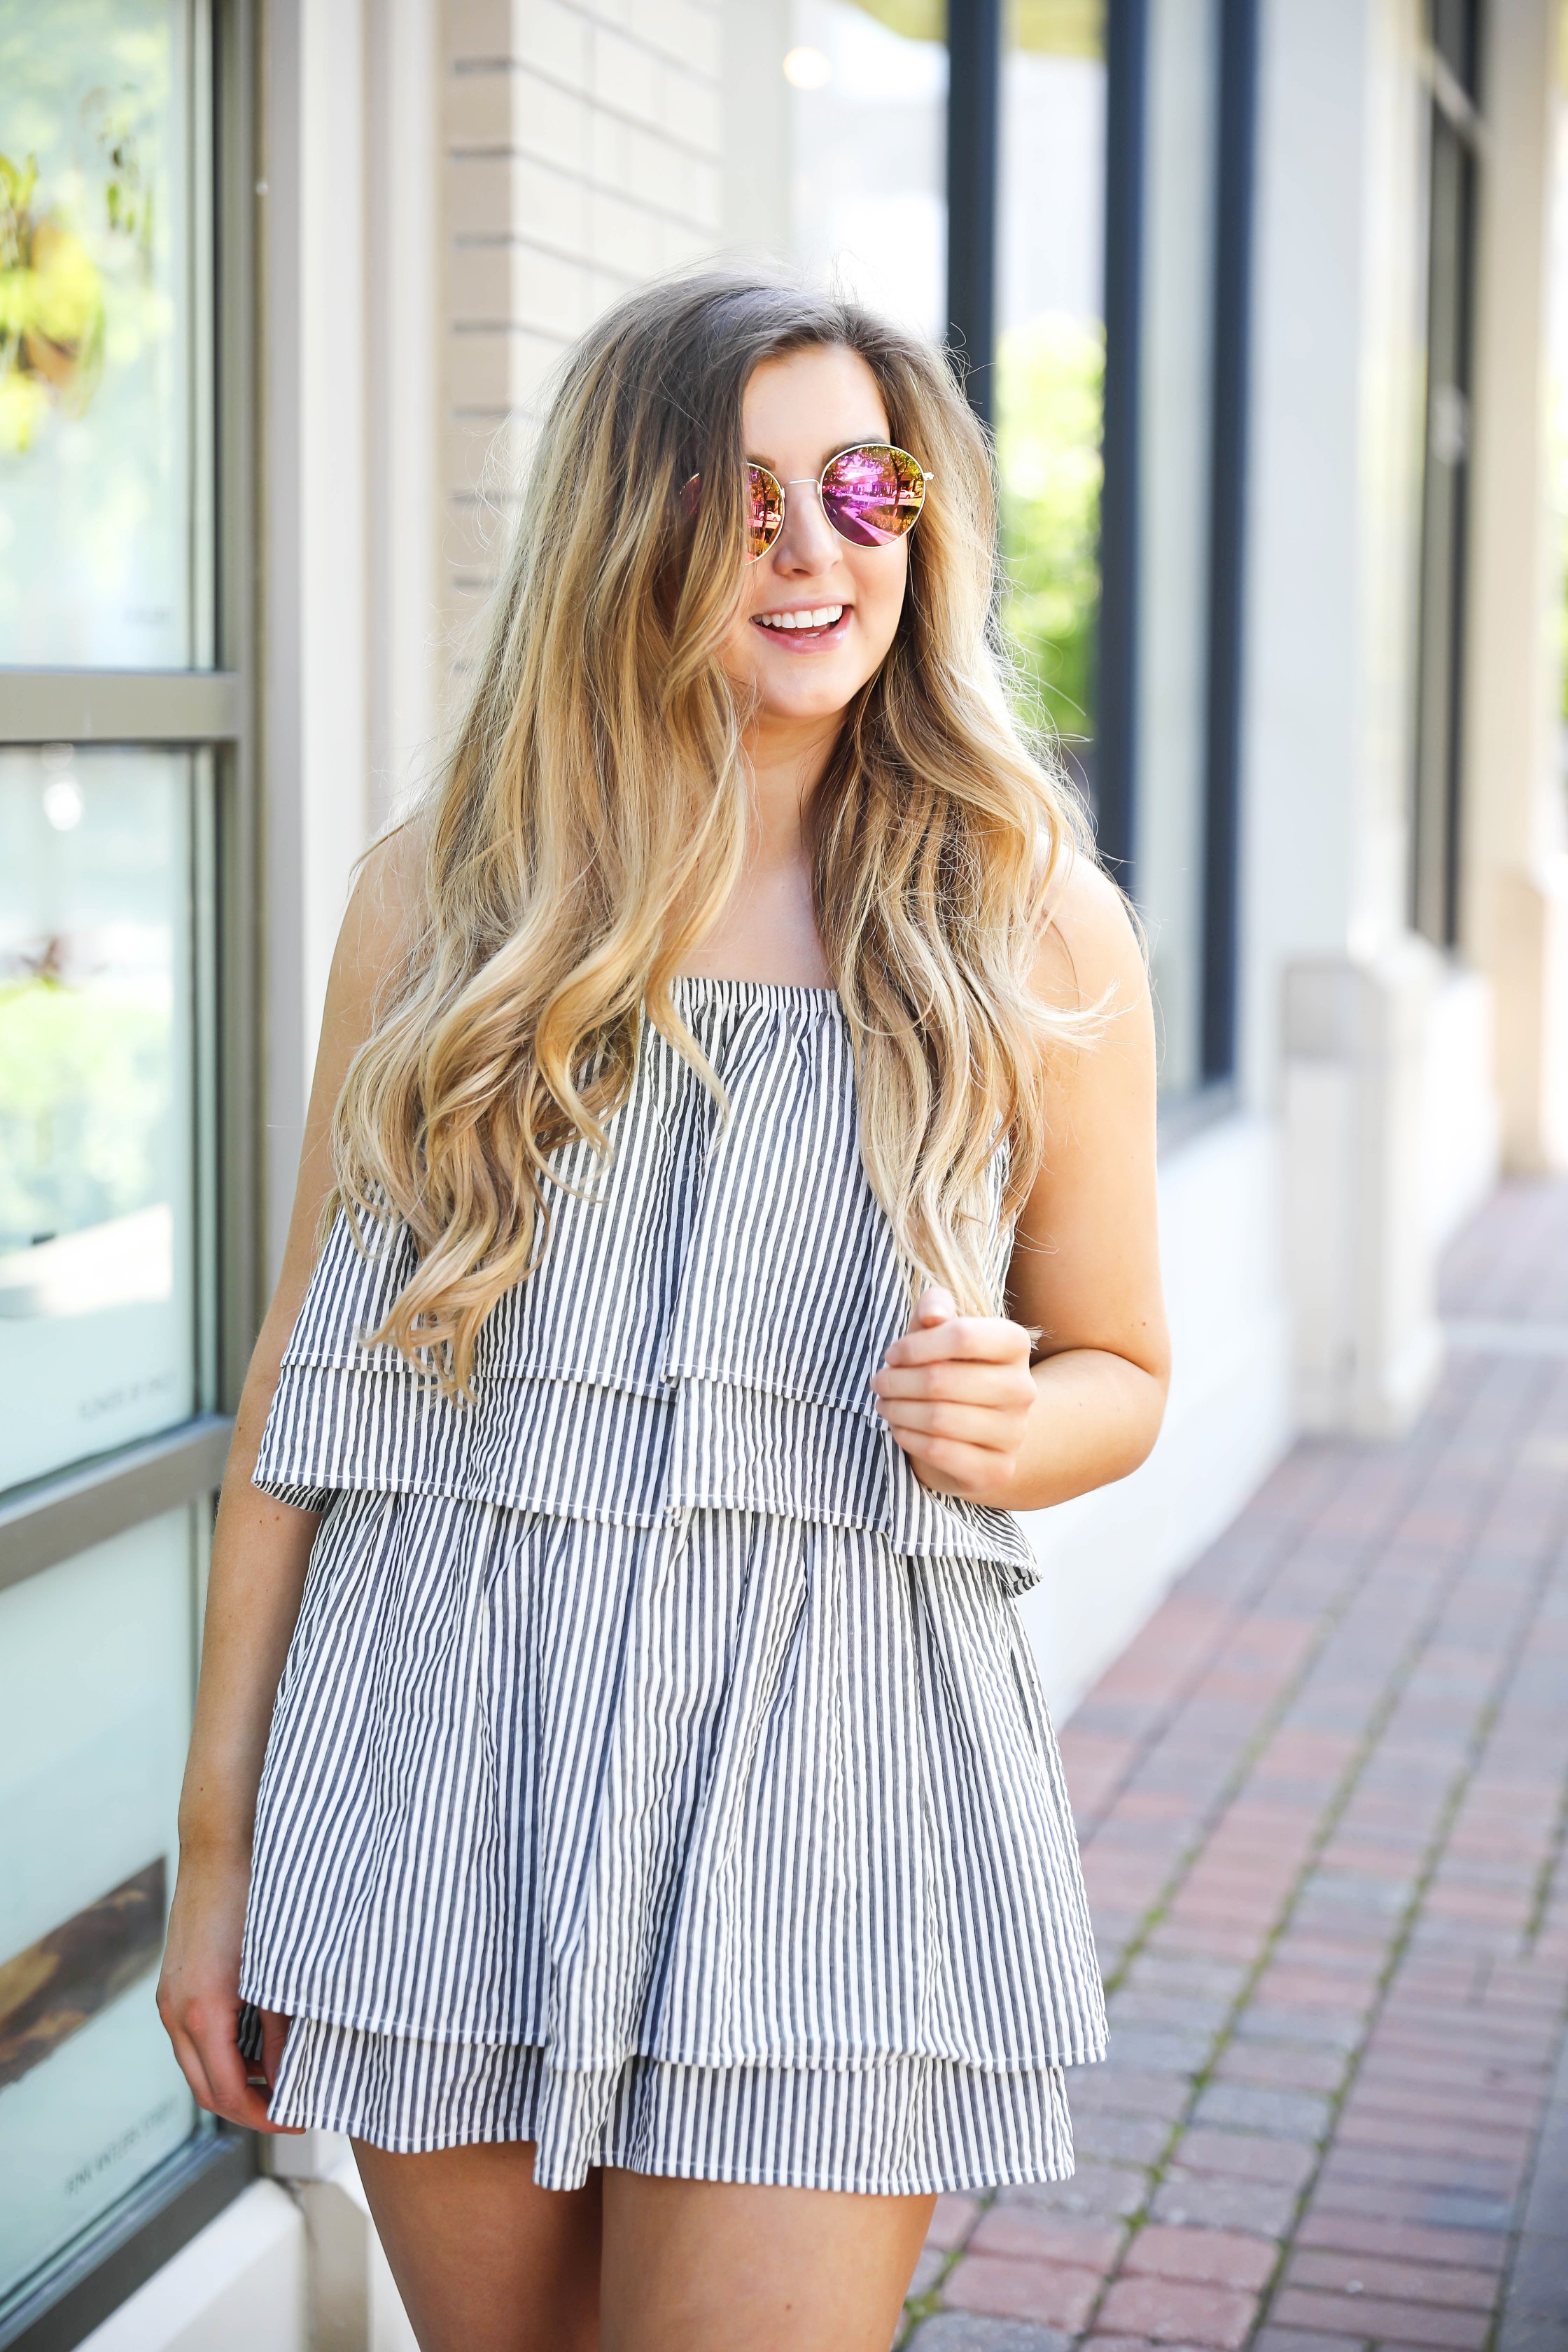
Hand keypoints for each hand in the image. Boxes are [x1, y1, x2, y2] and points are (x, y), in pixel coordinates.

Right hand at [156, 1847, 300, 2133]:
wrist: (220, 1848)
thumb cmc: (255, 1900)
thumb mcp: (277, 1969)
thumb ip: (282, 2030)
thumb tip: (291, 2079)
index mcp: (203, 2012)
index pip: (228, 2094)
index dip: (266, 2115)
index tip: (302, 2116)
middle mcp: (176, 2012)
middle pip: (207, 2091)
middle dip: (249, 2108)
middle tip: (293, 2107)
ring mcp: (169, 2000)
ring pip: (198, 2067)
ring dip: (236, 2081)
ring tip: (283, 2077)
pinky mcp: (172, 1987)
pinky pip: (193, 2040)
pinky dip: (224, 2054)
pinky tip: (261, 2042)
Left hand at [869, 1285, 1038, 1502]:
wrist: (979, 1430)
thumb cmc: (952, 1369)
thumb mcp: (940, 1332)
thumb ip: (934, 1308)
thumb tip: (932, 1313)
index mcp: (1015, 1344)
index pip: (962, 1335)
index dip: (916, 1345)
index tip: (892, 1354)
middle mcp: (1023, 1389)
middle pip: (942, 1380)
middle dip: (897, 1381)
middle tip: (879, 1382)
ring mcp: (1014, 1433)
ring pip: (938, 1418)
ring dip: (898, 1410)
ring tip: (885, 1404)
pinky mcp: (998, 1469)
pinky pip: (940, 1451)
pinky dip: (909, 1438)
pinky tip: (899, 1428)